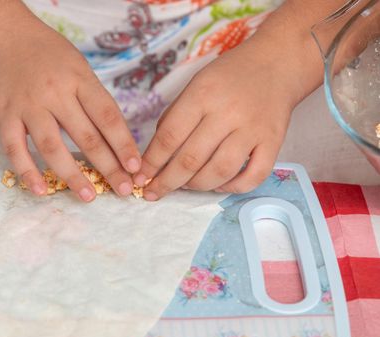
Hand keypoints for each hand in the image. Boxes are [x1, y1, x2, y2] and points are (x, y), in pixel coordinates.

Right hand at [0, 14, 140, 201]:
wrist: (6, 39)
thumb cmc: (51, 58)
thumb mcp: (81, 69)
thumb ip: (96, 101)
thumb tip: (119, 143)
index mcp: (80, 79)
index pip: (108, 116)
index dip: (124, 144)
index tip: (136, 167)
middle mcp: (55, 93)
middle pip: (85, 136)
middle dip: (108, 167)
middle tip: (124, 189)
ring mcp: (28, 106)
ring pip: (52, 147)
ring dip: (72, 175)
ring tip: (89, 196)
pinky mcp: (5, 116)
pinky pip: (15, 148)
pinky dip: (27, 171)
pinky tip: (41, 190)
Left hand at [134, 39, 296, 199]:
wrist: (277, 63)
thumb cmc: (230, 75)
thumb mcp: (196, 84)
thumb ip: (176, 115)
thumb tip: (156, 154)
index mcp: (202, 94)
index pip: (169, 136)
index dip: (151, 162)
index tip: (140, 177)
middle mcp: (228, 112)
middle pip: (191, 158)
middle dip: (167, 181)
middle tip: (154, 192)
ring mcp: (253, 128)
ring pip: (220, 171)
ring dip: (197, 186)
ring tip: (184, 186)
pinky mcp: (274, 141)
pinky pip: (254, 176)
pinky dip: (233, 187)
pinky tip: (219, 184)